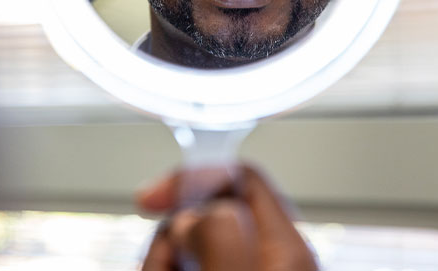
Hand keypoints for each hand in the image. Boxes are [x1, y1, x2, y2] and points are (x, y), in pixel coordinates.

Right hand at [136, 164, 318, 270]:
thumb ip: (219, 236)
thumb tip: (192, 216)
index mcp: (286, 248)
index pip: (240, 176)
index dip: (192, 177)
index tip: (151, 199)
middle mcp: (270, 258)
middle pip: (205, 214)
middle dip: (170, 236)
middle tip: (159, 267)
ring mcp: (249, 270)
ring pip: (190, 247)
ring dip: (163, 261)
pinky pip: (188, 268)